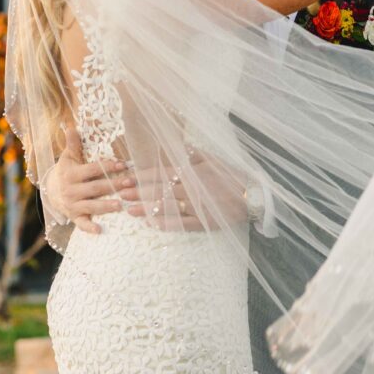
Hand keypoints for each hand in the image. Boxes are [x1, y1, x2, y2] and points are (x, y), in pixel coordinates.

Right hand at [47, 128, 130, 234]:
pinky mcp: (74, 216)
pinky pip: (81, 224)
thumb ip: (73, 143)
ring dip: (106, 206)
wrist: (51, 192)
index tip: (123, 164)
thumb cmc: (66, 170)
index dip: (107, 166)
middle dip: (113, 185)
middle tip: (131, 183)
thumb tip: (72, 126)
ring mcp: (72, 205)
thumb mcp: (68, 157)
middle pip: (95, 188)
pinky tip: (100, 230)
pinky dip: (89, 227)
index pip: (92, 170)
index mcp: (71, 174)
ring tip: (120, 205)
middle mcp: (71, 190)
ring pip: (91, 205)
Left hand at [116, 152, 248, 231]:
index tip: (128, 178)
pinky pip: (181, 224)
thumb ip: (192, 154)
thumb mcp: (212, 159)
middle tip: (121, 194)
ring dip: (147, 209)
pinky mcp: (203, 221)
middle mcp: (191, 189)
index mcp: (192, 173)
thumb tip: (177, 148)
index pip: (162, 174)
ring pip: (166, 208)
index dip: (143, 177)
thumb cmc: (231, 175)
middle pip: (159, 191)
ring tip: (130, 210)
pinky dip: (166, 224)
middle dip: (138, 192)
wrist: (252, 195)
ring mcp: (196, 207)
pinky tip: (153, 225)